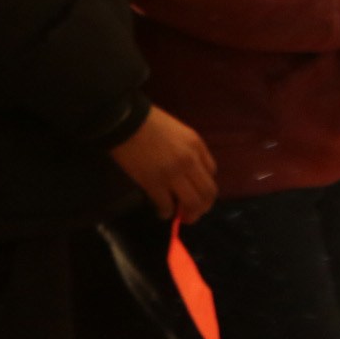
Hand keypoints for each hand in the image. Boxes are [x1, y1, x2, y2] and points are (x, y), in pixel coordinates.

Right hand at [110, 106, 218, 223]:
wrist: (127, 121)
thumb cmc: (150, 123)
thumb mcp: (178, 131)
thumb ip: (187, 150)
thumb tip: (187, 172)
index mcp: (197, 145)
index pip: (212, 172)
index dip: (204, 185)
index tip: (196, 191)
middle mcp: (190, 161)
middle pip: (208, 192)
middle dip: (203, 207)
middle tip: (193, 213)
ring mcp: (173, 174)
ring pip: (192, 203)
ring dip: (189, 214)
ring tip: (180, 217)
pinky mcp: (154, 184)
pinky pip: (167, 206)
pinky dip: (167, 213)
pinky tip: (162, 212)